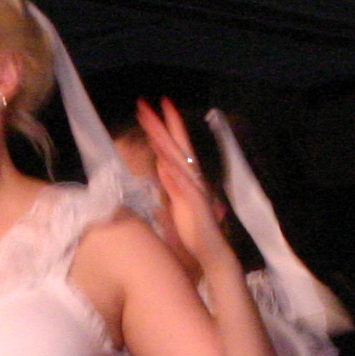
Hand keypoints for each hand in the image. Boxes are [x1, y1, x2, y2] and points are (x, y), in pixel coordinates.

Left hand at [134, 98, 241, 276]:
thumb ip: (170, 181)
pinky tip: (164, 163)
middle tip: (144, 104)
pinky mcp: (198, 204)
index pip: (171, 146)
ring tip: (152, 125)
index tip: (146, 109)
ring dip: (166, 142)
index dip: (159, 127)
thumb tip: (161, 163)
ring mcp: (195, 189)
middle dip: (160, 124)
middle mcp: (191, 177)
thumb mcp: (176, 201)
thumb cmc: (194, 229)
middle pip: (174, 145)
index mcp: (185, 177)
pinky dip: (176, 175)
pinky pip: (185, 187)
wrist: (210, 251)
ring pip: (179, 160)